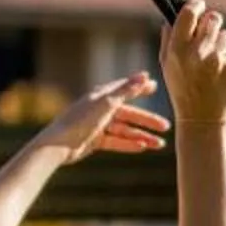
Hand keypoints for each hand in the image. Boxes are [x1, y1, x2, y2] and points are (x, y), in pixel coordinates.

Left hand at [39, 72, 168, 163]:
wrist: (59, 144)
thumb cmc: (81, 120)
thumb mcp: (107, 103)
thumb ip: (127, 91)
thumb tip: (145, 76)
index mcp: (101, 96)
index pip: (124, 89)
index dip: (139, 87)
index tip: (155, 86)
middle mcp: (100, 109)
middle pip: (129, 114)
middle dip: (147, 120)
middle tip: (166, 126)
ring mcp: (97, 125)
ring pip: (125, 130)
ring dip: (142, 136)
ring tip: (159, 144)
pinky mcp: (94, 141)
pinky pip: (116, 141)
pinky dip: (129, 144)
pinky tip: (143, 148)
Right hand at [161, 0, 225, 133]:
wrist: (202, 118)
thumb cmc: (181, 89)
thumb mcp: (166, 65)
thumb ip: (168, 38)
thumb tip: (172, 15)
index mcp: (178, 48)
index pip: (189, 12)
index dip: (195, 4)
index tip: (198, 5)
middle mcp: (199, 51)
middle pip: (213, 18)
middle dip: (211, 23)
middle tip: (208, 34)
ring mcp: (219, 59)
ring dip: (221, 43)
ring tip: (213, 62)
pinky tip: (220, 73)